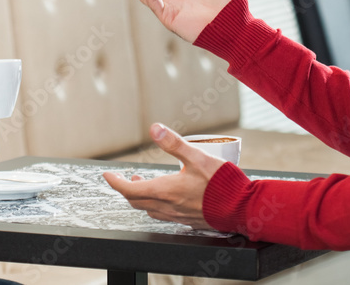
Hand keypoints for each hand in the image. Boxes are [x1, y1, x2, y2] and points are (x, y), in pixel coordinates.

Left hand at [103, 123, 225, 229]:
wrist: (242, 209)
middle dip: (126, 189)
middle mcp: (168, 207)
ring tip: (144, 185)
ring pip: (149, 210)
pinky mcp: (188, 221)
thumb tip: (154, 128)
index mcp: (165, 191)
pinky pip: (164, 216)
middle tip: (125, 178)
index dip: (115, 183)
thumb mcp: (197, 156)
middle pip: (136, 202)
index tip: (107, 175)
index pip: (128, 191)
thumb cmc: (222, 184)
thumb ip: (174, 143)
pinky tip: (166, 197)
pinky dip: (156, 205)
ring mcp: (177, 217)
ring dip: (141, 198)